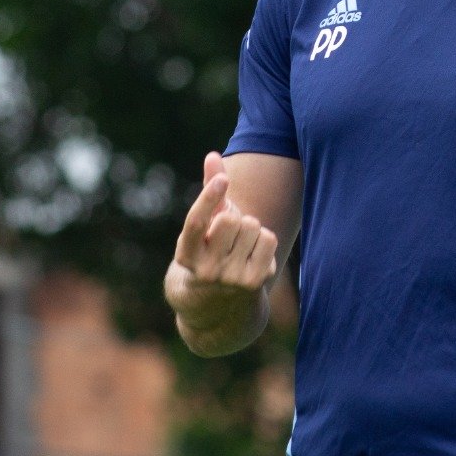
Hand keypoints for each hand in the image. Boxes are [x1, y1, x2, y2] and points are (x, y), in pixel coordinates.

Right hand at [173, 152, 278, 291]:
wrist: (218, 300)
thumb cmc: (211, 248)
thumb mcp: (205, 223)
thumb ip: (210, 189)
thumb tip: (213, 155)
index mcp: (186, 254)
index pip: (196, 222)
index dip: (209, 198)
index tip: (224, 180)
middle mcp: (205, 269)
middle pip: (231, 219)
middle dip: (233, 217)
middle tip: (228, 234)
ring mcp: (230, 278)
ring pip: (252, 226)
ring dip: (250, 228)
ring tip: (240, 245)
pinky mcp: (254, 282)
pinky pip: (269, 239)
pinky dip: (264, 239)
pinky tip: (253, 254)